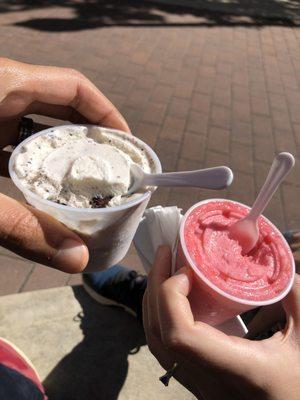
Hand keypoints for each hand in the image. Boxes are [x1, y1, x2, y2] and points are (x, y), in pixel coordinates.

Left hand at [0, 57, 128, 272]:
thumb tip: (77, 261)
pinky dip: (31, 168)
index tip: (127, 146)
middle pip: (61, 108)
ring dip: (61, 158)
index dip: (107, 114)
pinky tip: (43, 194)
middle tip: (112, 173)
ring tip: (87, 188)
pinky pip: (12, 146)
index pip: (73, 87)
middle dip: (90, 140)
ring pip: (36, 131)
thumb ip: (21, 227)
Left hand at [143, 246, 299, 399]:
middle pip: (159, 332)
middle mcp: (207, 379)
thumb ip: (297, 301)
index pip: (181, 336)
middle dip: (156, 286)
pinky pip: (164, 349)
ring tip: (163, 270)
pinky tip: (172, 299)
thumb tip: (285, 270)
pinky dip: (160, 317)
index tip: (185, 271)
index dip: (171, 297)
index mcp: (235, 368)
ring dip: (154, 300)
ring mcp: (197, 384)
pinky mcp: (196, 382)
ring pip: (155, 342)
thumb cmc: (299, 386)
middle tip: (165, 253)